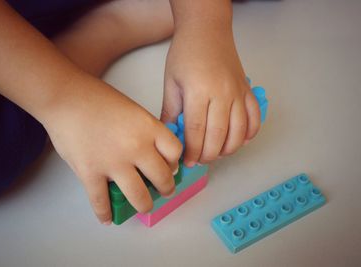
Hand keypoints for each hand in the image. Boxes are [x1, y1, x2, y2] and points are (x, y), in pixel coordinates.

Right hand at [41, 74, 181, 223]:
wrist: (65, 98)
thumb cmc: (96, 99)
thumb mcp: (132, 109)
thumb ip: (145, 131)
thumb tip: (151, 154)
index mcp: (148, 128)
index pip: (175, 152)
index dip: (174, 162)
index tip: (171, 167)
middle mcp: (136, 147)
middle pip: (163, 177)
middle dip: (166, 187)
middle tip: (164, 190)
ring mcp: (114, 163)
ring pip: (140, 197)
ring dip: (144, 205)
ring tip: (144, 205)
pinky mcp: (91, 173)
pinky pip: (101, 202)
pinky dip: (105, 214)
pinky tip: (108, 218)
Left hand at [161, 23, 260, 166]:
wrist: (207, 31)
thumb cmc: (185, 54)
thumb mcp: (171, 83)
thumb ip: (171, 112)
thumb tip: (169, 136)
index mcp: (199, 92)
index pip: (196, 131)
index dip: (192, 150)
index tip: (187, 160)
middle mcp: (222, 94)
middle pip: (218, 135)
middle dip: (208, 154)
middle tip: (199, 160)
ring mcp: (238, 93)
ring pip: (239, 132)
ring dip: (228, 149)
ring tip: (216, 153)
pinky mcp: (248, 91)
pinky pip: (254, 118)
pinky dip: (249, 134)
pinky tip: (238, 140)